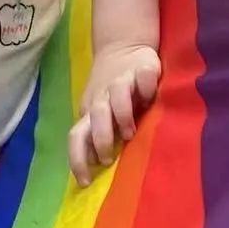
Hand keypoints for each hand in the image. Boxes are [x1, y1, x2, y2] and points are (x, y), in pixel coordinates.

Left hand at [69, 44, 160, 186]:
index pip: (76, 136)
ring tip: (130, 133)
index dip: (78, 159)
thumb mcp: (100, 114)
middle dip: (101, 139)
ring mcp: (123, 81)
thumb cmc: (111, 91)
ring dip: (122, 115)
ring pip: (118, 95)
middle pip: (96, 117)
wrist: (123, 45)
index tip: (85, 182)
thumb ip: (96, 135)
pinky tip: (152, 98)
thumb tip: (93, 164)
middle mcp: (104, 97)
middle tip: (109, 158)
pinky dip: (147, 88)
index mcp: (91, 111)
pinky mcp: (143, 68)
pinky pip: (144, 77)